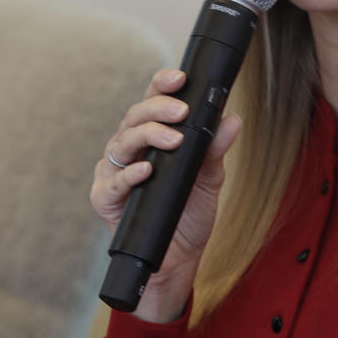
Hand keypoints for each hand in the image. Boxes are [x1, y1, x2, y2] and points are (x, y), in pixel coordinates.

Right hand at [90, 68, 240, 321]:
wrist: (178, 261)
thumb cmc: (188, 218)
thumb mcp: (209, 181)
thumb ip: (215, 150)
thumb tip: (232, 119)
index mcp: (150, 141)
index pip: (151, 104)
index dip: (161, 86)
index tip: (180, 77)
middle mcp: (128, 152)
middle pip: (134, 117)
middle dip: (157, 109)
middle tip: (182, 111)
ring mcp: (114, 174)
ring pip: (121, 143)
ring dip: (147, 136)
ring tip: (172, 138)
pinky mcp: (105, 199)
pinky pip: (112, 182)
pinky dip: (130, 175)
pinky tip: (147, 170)